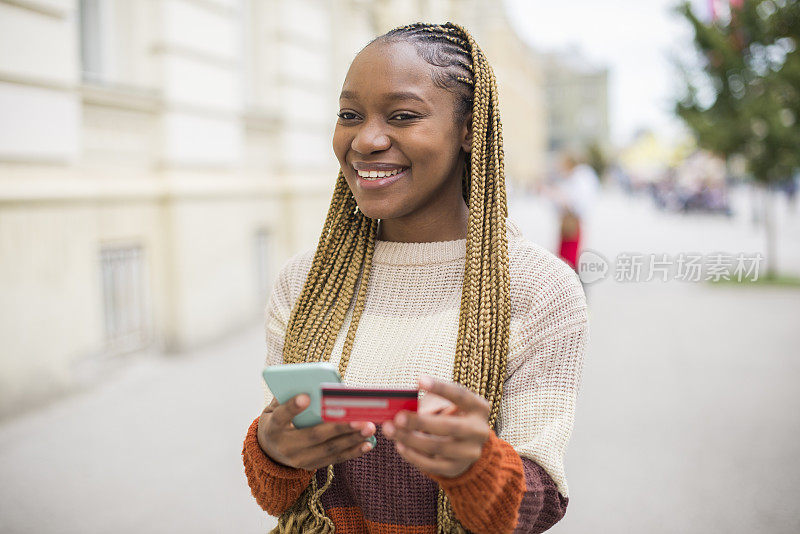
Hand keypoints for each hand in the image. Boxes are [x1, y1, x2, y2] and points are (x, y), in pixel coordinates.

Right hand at [257, 394, 374, 470]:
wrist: (269, 450)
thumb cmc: (278, 419)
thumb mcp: (276, 407)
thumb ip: (290, 395)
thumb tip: (315, 382)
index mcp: (273, 427)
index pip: (282, 416)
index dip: (293, 407)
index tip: (307, 396)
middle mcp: (285, 446)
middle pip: (314, 436)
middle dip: (339, 427)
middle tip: (359, 418)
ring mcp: (298, 459)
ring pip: (328, 449)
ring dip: (352, 439)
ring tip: (369, 428)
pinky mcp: (311, 466)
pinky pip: (334, 459)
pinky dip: (353, 451)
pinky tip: (368, 444)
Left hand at [382, 375, 489, 477]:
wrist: (466, 446)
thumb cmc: (451, 416)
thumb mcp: (448, 405)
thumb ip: (430, 403)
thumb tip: (401, 405)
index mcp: (479, 408)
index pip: (461, 395)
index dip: (441, 388)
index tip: (419, 379)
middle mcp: (479, 431)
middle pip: (449, 426)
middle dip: (421, 422)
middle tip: (398, 417)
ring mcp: (469, 452)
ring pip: (438, 447)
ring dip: (410, 439)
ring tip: (391, 430)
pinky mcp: (457, 469)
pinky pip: (432, 465)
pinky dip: (413, 455)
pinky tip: (400, 445)